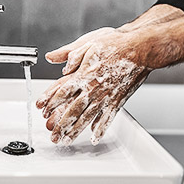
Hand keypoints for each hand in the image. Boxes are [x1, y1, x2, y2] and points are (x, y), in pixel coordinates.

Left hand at [37, 30, 151, 144]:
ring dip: (76, 131)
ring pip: (87, 118)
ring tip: (67, 141)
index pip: (62, 91)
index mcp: (84, 74)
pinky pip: (108, 118)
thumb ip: (71, 55)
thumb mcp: (88, 43)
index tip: (42, 110)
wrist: (140, 49)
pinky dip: (101, 129)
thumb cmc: (116, 44)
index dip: (50, 102)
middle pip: (72, 110)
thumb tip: (58, 62)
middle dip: (61, 125)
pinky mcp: (117, 100)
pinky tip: (94, 137)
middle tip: (53, 136)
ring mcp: (105, 97)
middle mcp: (93, 88)